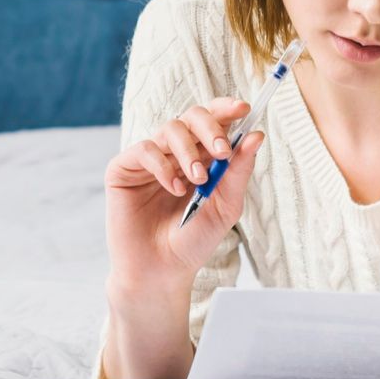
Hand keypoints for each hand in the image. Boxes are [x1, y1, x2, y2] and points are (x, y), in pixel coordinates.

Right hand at [104, 97, 264, 288]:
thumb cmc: (193, 240)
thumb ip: (238, 171)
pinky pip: (145, 149)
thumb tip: (255, 135)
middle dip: (210, 127)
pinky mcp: (124, 168)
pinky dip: (163, 165)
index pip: (213, 120)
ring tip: (197, 179)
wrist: (161, 270)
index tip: (244, 108)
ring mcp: (149, 159)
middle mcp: (175, 152)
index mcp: (201, 156)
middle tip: (222, 151)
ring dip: (188, 151)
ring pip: (170, 128)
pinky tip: (173, 188)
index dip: (226, 109)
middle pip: (192, 115)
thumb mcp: (225, 206)